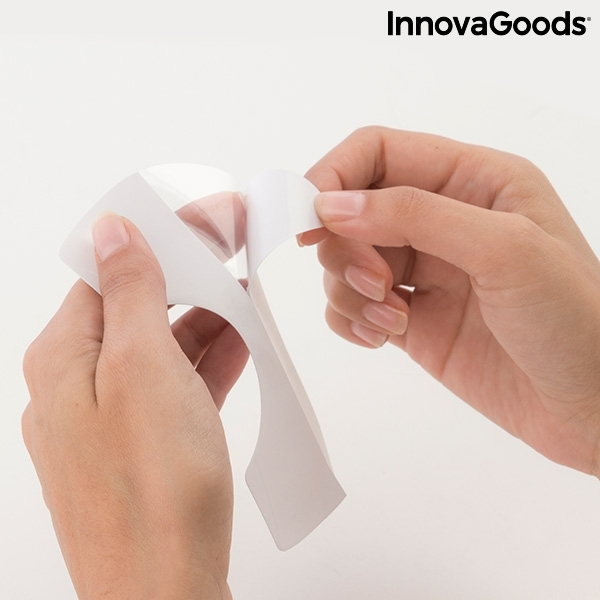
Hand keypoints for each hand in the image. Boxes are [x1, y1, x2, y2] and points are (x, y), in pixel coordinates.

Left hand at [22, 212, 247, 598]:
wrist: (165, 592)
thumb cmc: (154, 488)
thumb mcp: (144, 368)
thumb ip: (131, 293)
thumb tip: (113, 231)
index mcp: (64, 358)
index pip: (111, 270)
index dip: (163, 237)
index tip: (212, 219)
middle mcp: (77, 384)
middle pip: (138, 306)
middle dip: (191, 277)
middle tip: (238, 252)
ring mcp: (112, 416)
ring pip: (161, 345)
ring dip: (205, 317)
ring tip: (249, 294)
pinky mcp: (144, 442)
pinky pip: (175, 383)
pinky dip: (208, 358)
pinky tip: (242, 341)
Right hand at [303, 126, 599, 476]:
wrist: (589, 406)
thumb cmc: (577, 323)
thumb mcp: (506, 250)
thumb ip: (415, 215)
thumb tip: (333, 206)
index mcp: (473, 181)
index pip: (377, 152)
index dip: (334, 178)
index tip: (310, 218)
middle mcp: (443, 220)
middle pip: (351, 208)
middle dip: (345, 246)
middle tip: (372, 282)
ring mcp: (423, 271)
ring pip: (344, 260)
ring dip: (350, 290)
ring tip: (394, 318)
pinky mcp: (411, 316)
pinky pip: (351, 305)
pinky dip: (350, 320)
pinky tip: (385, 336)